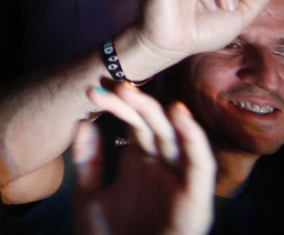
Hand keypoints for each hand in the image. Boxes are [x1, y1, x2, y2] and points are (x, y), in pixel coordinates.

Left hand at [73, 83, 214, 234]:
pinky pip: (201, 165)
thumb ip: (87, 160)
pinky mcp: (196, 200)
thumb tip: (82, 120)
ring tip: (131, 91)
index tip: (92, 90)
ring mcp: (179, 182)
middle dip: (133, 102)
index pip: (134, 123)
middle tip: (110, 84)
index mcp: (140, 162)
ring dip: (158, 112)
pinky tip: (179, 114)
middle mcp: (162, 167)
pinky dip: (194, 138)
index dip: (117, 104)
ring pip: (177, 138)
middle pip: (153, 125)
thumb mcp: (88, 194)